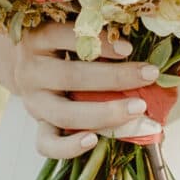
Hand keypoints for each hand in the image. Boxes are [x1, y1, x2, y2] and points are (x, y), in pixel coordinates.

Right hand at [12, 24, 159, 158]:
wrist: (29, 65)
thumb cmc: (60, 44)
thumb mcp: (69, 33)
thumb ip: (94, 37)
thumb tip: (138, 45)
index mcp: (38, 39)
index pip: (65, 37)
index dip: (98, 43)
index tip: (129, 48)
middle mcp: (31, 70)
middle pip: (70, 77)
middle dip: (114, 77)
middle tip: (149, 75)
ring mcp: (32, 101)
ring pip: (63, 113)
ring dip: (104, 113)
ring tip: (138, 109)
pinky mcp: (37, 125)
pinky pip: (47, 144)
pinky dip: (70, 146)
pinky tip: (94, 141)